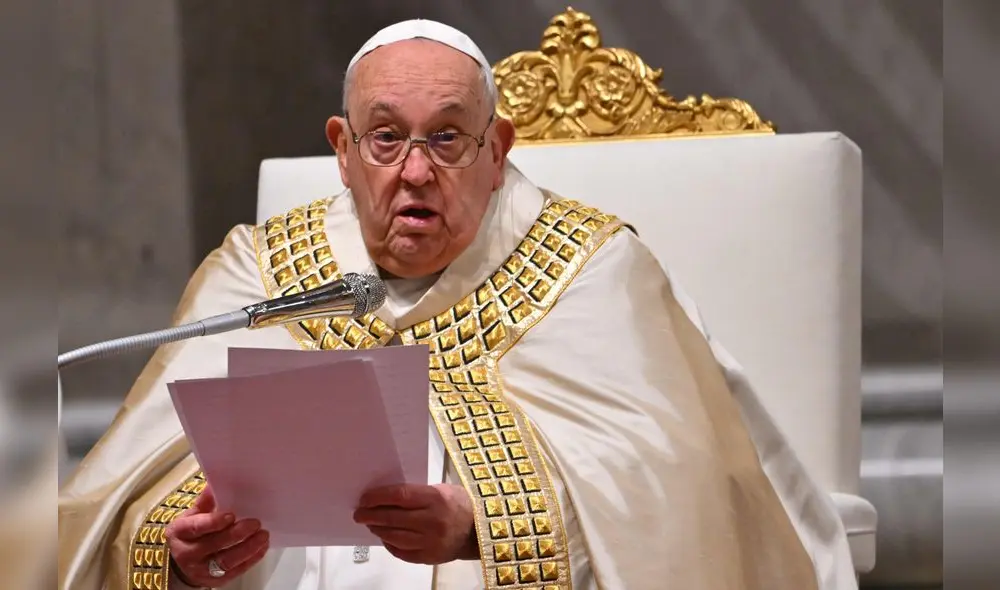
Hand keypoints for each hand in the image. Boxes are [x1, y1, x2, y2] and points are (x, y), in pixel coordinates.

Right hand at [164, 483, 269, 587]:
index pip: (197, 528)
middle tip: (255, 523)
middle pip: (214, 544)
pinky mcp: (215, 581)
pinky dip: (252, 559)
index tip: (231, 515)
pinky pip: (236, 571)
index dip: (214, 522)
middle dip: (237, 534)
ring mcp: (201, 570)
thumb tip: (214, 484)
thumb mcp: (192, 516)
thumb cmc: (191, 534)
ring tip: (263, 535)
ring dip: (248, 548)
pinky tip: (262, 547)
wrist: (182, 563)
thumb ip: (206, 502)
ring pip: (226, 561)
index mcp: (180, 533)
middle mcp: (188, 553)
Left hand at [353, 484, 477, 564]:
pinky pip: (402, 552)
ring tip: (371, 524)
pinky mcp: (429, 557)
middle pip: (393, 518)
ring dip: (378, 530)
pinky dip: (390, 544)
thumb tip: (387, 497)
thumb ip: (417, 493)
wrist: (479, 531)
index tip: (365, 498)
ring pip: (395, 537)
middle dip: (371, 515)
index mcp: (436, 499)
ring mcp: (431, 542)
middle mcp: (432, 521)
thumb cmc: (460, 504)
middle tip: (359, 513)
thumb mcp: (442, 490)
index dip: (378, 497)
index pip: (399, 496)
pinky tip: (385, 537)